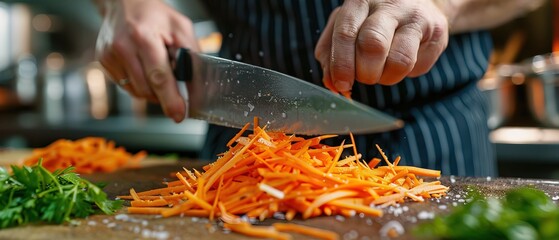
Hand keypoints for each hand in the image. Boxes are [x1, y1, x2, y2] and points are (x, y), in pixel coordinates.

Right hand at [95, 0, 198, 121]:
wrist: (124, 3)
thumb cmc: (155, 15)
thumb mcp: (181, 28)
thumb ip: (191, 56)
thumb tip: (198, 86)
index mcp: (143, 37)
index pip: (159, 76)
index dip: (170, 99)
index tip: (179, 114)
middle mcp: (122, 48)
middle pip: (147, 88)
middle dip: (165, 97)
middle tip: (177, 96)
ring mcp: (109, 56)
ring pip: (137, 92)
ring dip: (153, 91)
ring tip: (159, 72)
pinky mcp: (104, 63)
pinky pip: (127, 87)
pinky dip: (141, 85)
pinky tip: (145, 70)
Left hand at [315, 0, 448, 93]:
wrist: (418, 4)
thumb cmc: (373, 20)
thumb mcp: (346, 27)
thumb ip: (330, 53)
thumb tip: (330, 82)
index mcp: (360, 1)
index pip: (346, 33)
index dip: (342, 64)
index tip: (341, 84)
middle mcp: (389, 4)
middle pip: (373, 45)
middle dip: (365, 72)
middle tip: (365, 77)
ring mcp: (416, 16)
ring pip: (399, 61)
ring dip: (386, 78)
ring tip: (384, 71)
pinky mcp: (437, 31)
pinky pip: (418, 66)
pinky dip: (406, 74)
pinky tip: (403, 60)